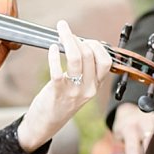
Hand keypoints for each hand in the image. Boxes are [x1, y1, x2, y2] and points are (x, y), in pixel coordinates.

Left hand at [16, 21, 112, 149]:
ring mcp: (74, 90)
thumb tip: (80, 44)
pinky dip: (54, 55)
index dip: (96, 45)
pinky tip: (52, 47)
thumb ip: (84, 71)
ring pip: (75, 58)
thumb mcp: (80, 87)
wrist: (47, 123)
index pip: (106, 61)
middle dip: (77, 38)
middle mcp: (88, 88)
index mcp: (96, 86)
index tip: (84, 39)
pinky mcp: (57, 91)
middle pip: (90, 55)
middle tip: (66, 32)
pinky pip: (57, 69)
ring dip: (67, 39)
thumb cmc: (61, 100)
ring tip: (60, 31)